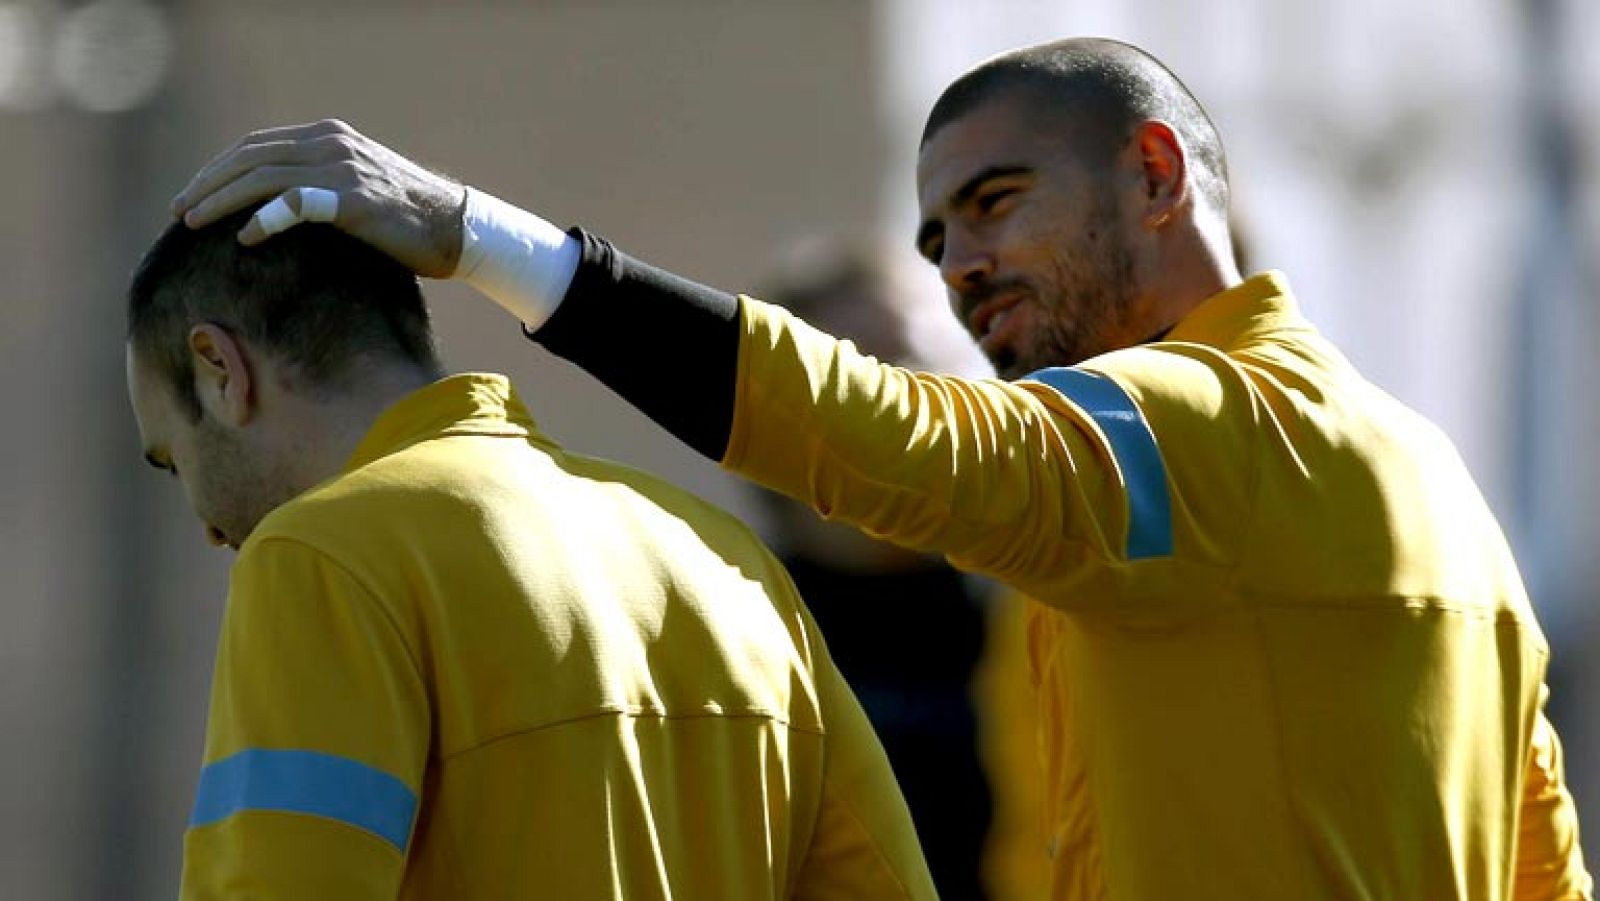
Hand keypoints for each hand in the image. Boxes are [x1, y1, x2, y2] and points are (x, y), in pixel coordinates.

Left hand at [172, 119, 466, 277]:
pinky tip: (246, 238)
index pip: (256, 145)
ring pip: (263, 177)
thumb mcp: (358, 186)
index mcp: (329, 136)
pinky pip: (295, 204)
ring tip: (194, 223)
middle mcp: (331, 144)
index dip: (218, 169)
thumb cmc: (409, 220)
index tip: (193, 195)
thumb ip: (320, 184)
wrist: (460, 229)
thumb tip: (273, 207)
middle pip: (250, 157)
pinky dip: (265, 219)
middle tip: (179, 210)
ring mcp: (342, 169)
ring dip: (222, 201)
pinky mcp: (354, 200)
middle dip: (208, 183)